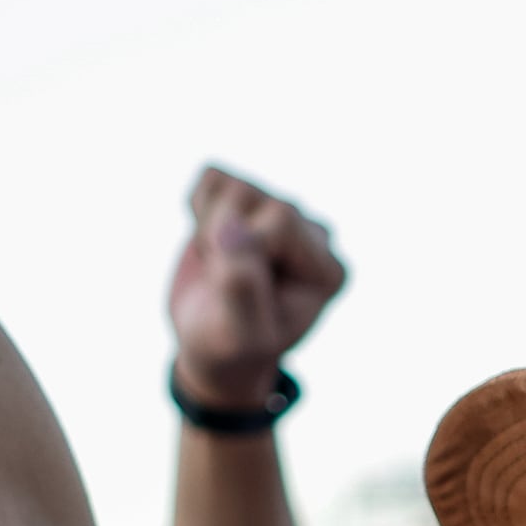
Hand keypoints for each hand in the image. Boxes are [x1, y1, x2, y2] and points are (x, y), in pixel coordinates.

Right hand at [167, 166, 347, 410]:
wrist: (212, 347)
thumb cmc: (231, 346)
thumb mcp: (239, 333)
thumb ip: (241, 287)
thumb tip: (232, 224)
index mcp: (327, 269)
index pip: (281, 219)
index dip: (241, 249)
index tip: (235, 290)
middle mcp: (314, 237)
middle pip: (254, 198)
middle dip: (219, 237)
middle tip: (221, 281)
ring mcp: (283, 216)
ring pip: (233, 186)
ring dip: (207, 226)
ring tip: (218, 265)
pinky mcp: (251, 204)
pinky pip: (213, 178)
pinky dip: (197, 208)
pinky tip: (211, 245)